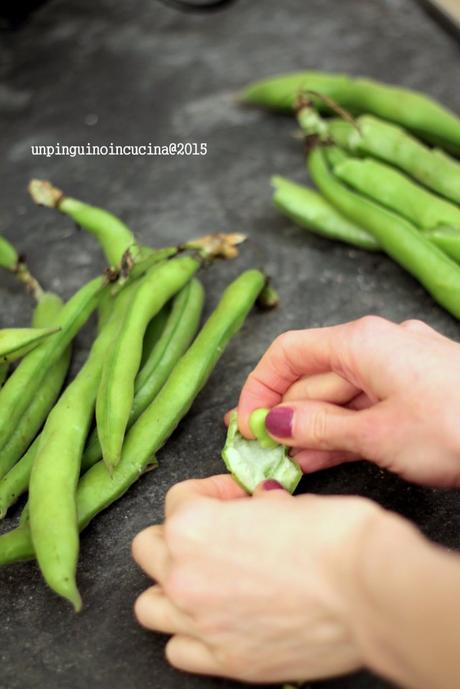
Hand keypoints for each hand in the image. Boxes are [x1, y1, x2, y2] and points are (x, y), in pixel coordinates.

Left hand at [132, 474, 384, 682]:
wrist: (369, 591)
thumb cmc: (334, 537)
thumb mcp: (290, 500)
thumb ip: (256, 506)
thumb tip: (258, 504)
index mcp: (194, 527)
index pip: (178, 498)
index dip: (211, 491)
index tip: (235, 496)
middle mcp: (185, 576)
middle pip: (148, 548)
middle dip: (177, 535)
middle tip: (215, 534)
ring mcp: (201, 624)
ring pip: (149, 604)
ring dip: (170, 586)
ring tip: (205, 578)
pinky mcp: (226, 661)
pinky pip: (177, 648)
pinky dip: (188, 634)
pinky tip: (217, 620)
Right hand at [237, 316, 459, 486]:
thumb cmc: (454, 426)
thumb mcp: (375, 433)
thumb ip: (319, 426)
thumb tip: (276, 422)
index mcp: (361, 342)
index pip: (288, 353)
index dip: (258, 387)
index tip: (246, 424)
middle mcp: (377, 347)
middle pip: (312, 377)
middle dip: (282, 414)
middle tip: (257, 451)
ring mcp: (399, 371)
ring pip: (339, 397)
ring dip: (309, 428)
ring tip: (281, 462)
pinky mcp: (416, 395)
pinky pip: (365, 409)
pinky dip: (340, 432)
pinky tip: (318, 458)